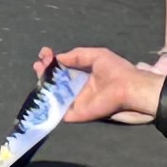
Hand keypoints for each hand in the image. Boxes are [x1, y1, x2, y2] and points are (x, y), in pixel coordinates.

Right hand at [40, 43, 155, 123]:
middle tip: (39, 63)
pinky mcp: (76, 113)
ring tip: (39, 71)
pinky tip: (41, 89)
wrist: (128, 88)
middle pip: (55, 80)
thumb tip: (58, 57)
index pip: (63, 67)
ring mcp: (76, 101)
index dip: (52, 60)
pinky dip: (47, 103)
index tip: (45, 53)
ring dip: (43, 84)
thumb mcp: (96, 55)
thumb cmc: (116, 70)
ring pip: (53, 94)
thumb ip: (76, 55)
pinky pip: (58, 110)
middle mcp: (78, 87)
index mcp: (83, 73)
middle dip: (44, 70)